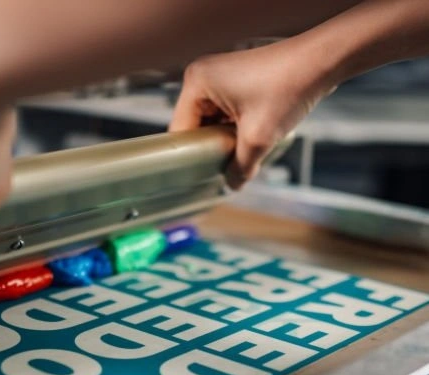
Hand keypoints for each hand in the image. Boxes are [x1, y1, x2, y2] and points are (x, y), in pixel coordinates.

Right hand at [169, 39, 336, 188]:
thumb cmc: (288, 88)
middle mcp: (201, 76)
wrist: (322, 61)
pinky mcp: (234, 80)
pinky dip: (234, 128)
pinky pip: (223, 113)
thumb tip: (231, 185)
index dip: (191, 156)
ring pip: (211, 122)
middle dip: (211, 148)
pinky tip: (250, 140)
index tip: (201, 178)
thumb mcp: (258, 138)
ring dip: (225, 139)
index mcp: (196, 82)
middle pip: (194, 126)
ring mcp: (217, 77)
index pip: (181, 131)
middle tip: (227, 169)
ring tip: (242, 154)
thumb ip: (240, 167)